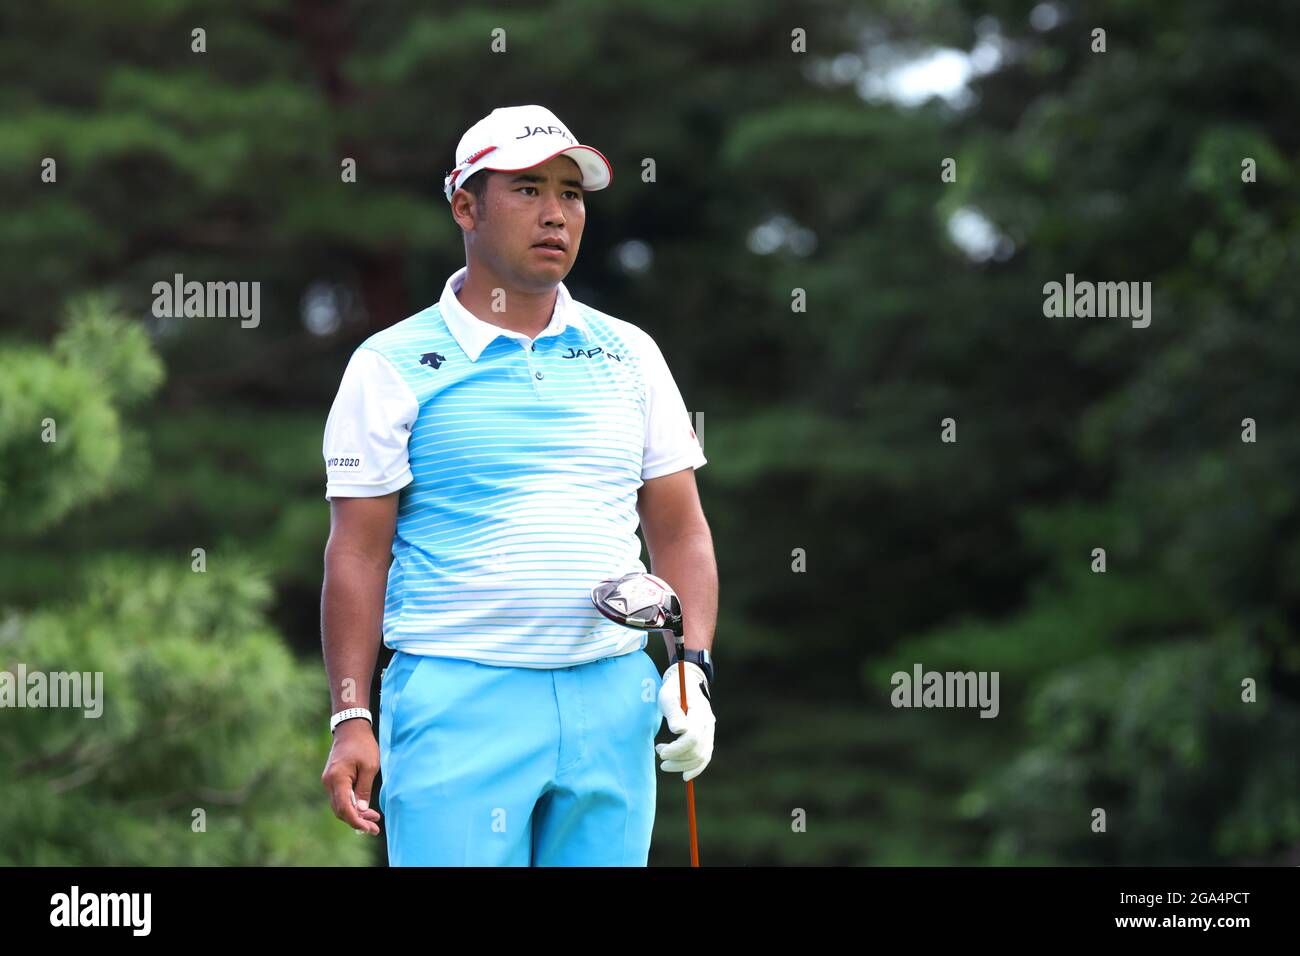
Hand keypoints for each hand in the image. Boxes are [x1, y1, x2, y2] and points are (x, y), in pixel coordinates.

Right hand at [321, 719, 382, 834]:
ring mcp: (329, 781)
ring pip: (339, 805)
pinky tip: (364, 809)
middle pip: (340, 810)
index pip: (344, 808)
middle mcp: (329, 782)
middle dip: (357, 820)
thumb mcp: (369, 766)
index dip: (356, 821)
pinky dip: (351, 805)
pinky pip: (340, 798)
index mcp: (337, 779)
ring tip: (373, 819)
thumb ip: (364, 789)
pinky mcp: (332, 780)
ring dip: (355, 814)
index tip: (369, 828)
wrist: (350, 728)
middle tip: (375, 828)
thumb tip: (360, 810)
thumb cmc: (363, 745)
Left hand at [656, 661, 714, 781]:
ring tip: (664, 760)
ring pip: (701, 756)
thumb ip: (674, 713)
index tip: (660, 751)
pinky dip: (696, 768)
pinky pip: (705, 757)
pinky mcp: (707, 738)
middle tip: (659, 753)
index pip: (692, 737)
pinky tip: (685, 774)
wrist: (686, 684)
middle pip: (697, 750)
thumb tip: (678, 731)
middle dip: (677, 758)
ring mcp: (710, 731)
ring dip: (682, 764)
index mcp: (700, 712)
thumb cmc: (674, 690)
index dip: (677, 749)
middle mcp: (709, 723)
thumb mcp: (668, 697)